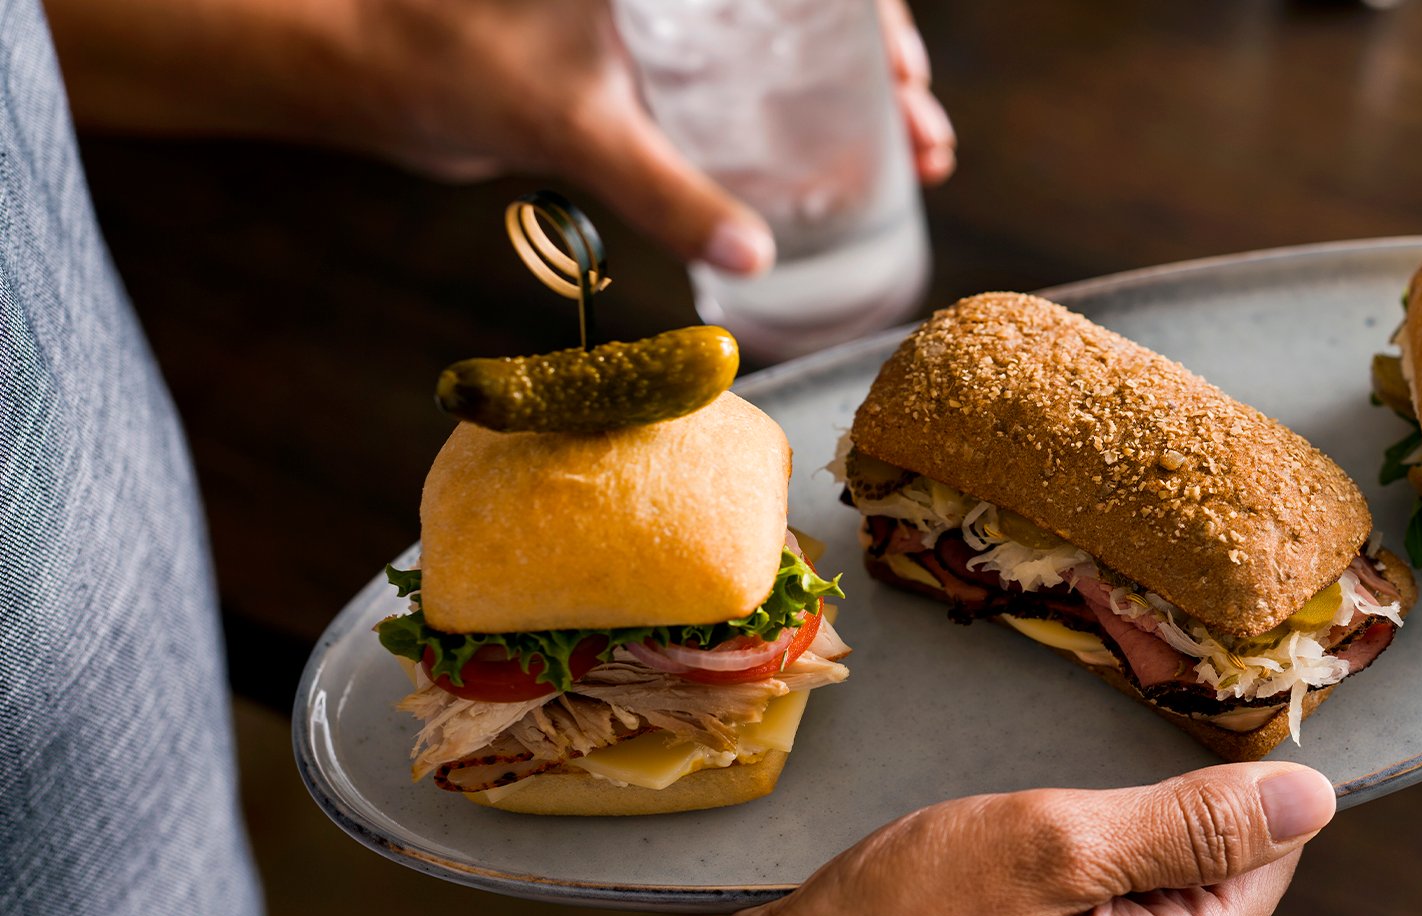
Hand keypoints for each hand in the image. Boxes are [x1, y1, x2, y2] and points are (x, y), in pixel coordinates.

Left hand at [48, 0, 955, 274]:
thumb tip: (753, 258)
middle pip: (814, 12)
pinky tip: (827, 178)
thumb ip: (664, 190)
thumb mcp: (576, 127)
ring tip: (907, 159)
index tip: (906, 77)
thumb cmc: (453, 66)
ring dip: (850, 103)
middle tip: (925, 139)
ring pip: (787, 51)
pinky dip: (793, 124)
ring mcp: (667, 22)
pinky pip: (743, 86)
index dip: (873, 21)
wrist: (367, 73)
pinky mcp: (645, 63)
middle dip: (884, 69)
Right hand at [691, 762, 1335, 915]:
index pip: (1265, 865)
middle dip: (1158, 812)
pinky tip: (994, 854)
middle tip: (1069, 764)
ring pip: (1134, 895)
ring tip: (1020, 812)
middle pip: (1202, 882)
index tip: (1188, 711)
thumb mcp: (1055, 843)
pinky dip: (1056, 873)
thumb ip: (1189, 824)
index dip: (1240, 781)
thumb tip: (1312, 799)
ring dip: (1098, 839)